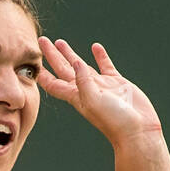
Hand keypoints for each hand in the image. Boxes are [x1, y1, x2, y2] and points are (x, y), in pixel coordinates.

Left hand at [36, 37, 160, 144]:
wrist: (137, 130)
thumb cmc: (114, 120)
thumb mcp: (93, 100)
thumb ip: (83, 80)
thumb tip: (76, 62)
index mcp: (76, 96)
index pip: (53, 83)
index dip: (42, 73)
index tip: (31, 60)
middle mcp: (85, 90)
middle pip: (63, 69)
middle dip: (52, 56)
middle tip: (42, 40)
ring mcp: (101, 85)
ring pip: (81, 66)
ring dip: (70, 54)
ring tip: (60, 42)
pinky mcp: (116, 83)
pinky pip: (105, 66)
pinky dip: (100, 56)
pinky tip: (95, 46)